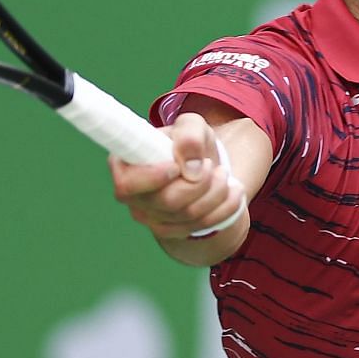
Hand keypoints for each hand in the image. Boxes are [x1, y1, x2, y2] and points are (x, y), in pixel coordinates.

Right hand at [109, 111, 244, 240]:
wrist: (203, 168)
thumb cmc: (189, 144)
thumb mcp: (192, 126)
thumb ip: (190, 136)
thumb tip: (191, 168)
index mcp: (125, 166)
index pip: (127, 185)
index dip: (153, 178)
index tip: (176, 167)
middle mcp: (133, 196)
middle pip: (168, 201)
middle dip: (200, 182)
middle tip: (210, 165)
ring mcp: (150, 217)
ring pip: (190, 214)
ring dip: (217, 191)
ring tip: (222, 173)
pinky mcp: (172, 230)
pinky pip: (204, 225)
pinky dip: (226, 206)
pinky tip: (233, 190)